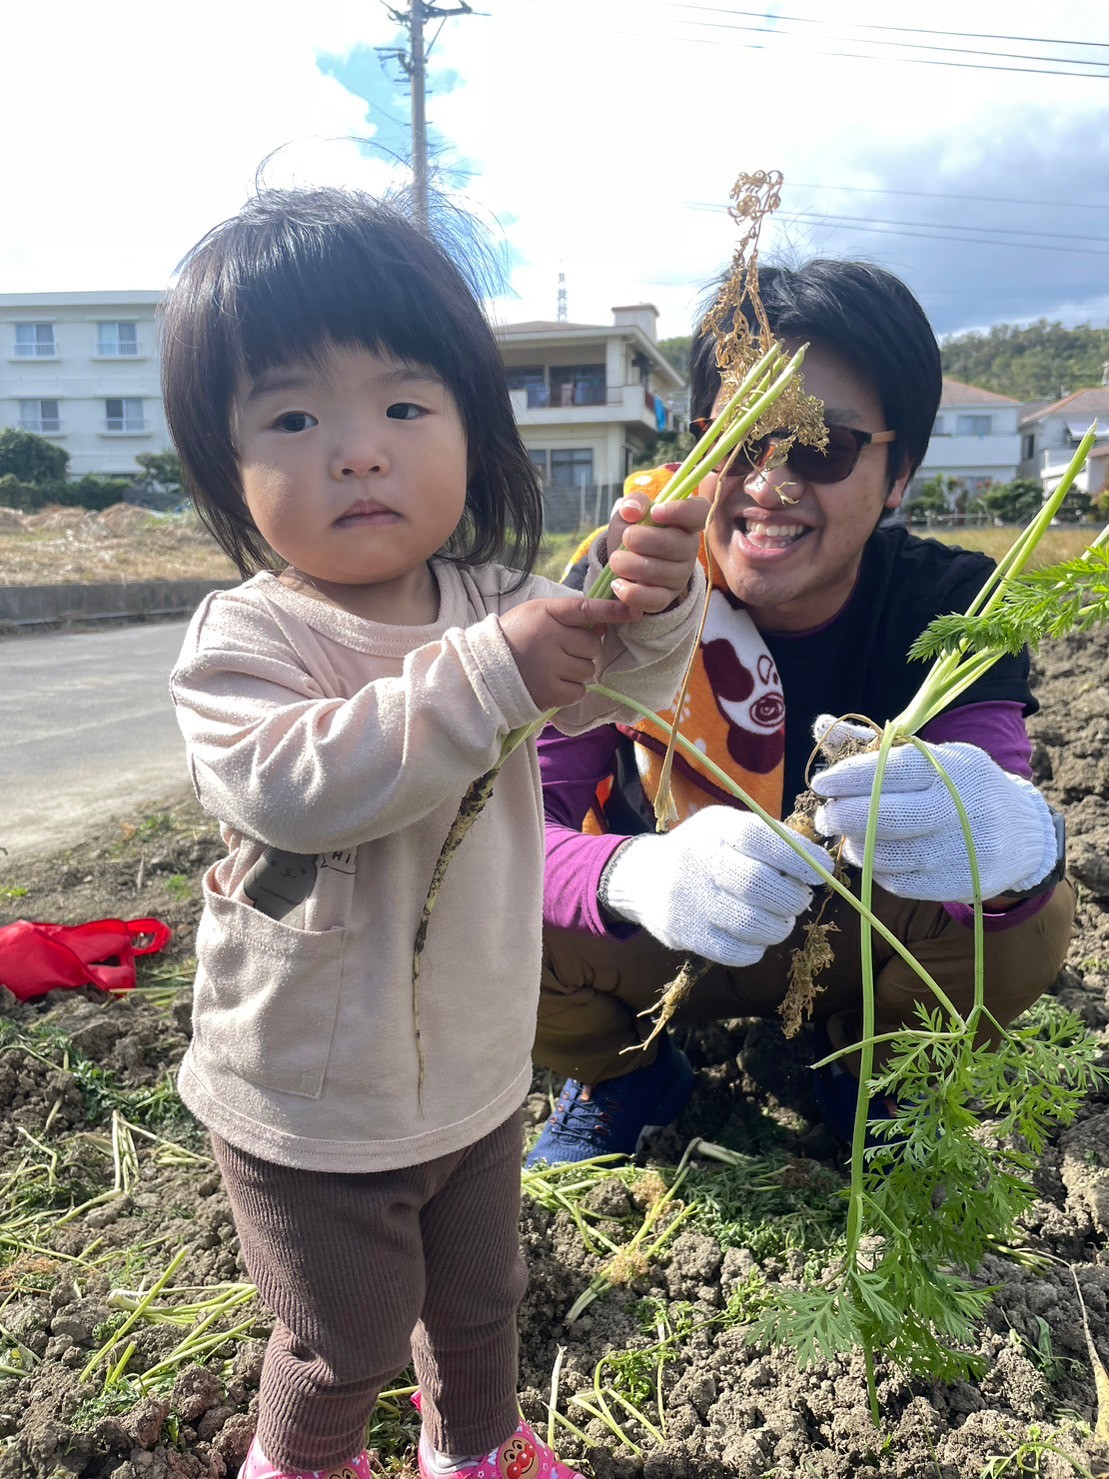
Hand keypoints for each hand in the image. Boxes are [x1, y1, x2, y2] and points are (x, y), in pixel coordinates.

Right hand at [499, 597, 637, 710]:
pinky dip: (572, 689)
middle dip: (583, 649)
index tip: (634, 611)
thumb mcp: (537, 613)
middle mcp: (550, 640)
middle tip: (562, 650)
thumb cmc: (515, 636)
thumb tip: (604, 625)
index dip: (611, 611)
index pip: (585, 610)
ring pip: (588, 670)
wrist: (483, 668)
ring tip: (555, 667)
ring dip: (579, 670)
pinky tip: (554, 682)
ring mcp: (550, 668)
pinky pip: (579, 691)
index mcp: (547, 616)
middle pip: (592, 646)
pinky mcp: (550, 693)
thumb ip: (570, 615)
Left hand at [603, 491, 708, 613]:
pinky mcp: (666, 597)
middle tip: (626, 538)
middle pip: (677, 544)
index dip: (682, 511)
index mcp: (686, 521)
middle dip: (645, 540)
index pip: (700, 513)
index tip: (655, 513)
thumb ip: (633, 503)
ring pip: (662, 572)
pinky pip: (655, 599)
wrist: (623, 562)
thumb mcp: (631, 512)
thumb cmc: (633, 531)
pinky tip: (617, 584)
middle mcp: (689, 548)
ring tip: (616, 560)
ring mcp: (680, 575)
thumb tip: (632, 510)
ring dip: (632, 565)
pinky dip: (633, 593)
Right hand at [603, 807, 831, 966]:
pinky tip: (755, 937)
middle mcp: (699, 860)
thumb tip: (818, 861)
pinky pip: (735, 952)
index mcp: (716, 828)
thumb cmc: (704, 851)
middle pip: (758, 884)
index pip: (760, 837)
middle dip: (792, 897)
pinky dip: (756, 948)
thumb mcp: (727, 827)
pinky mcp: (685, 933)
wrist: (643, 877)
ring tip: (779, 920)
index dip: (798, 857)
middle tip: (799, 900)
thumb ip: (769, 838)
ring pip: (752, 923)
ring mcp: (690, 899)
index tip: (820, 872)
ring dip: (779, 926)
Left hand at [809, 735, 1057, 902]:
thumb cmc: (962, 787)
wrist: (1023, 833)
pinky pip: (902, 883)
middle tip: (824, 817)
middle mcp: (961, 808)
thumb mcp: (933, 757)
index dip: (848, 777)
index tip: (821, 783)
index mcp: (952, 767)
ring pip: (888, 855)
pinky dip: (878, 871)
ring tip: (848, 838)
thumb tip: (820, 725)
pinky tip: (875, 858)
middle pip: (885, 817)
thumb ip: (876, 746)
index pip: (890, 770)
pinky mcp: (962, 884)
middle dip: (843, 816)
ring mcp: (963, 850)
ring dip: (856, 847)